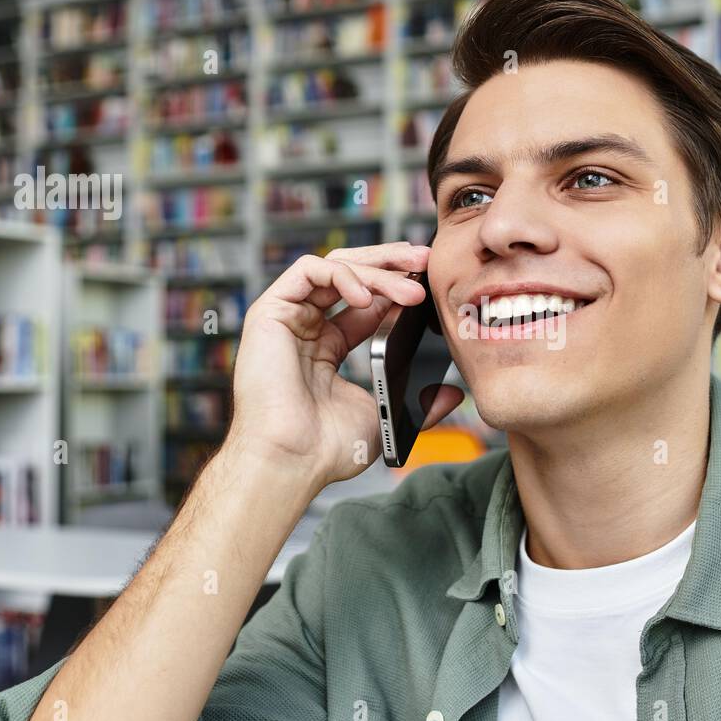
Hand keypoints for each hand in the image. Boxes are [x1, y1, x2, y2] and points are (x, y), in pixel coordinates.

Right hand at [225, 241, 465, 487]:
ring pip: (335, 267)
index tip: (431, 281)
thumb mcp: (385, 417)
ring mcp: (287, 319)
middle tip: (426, 260)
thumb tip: (452, 394)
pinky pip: (307, 271)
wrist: (291, 461)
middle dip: (391, 262)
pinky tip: (368, 296)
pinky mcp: (269, 313)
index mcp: (327, 348)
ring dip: (377, 269)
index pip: (366, 301)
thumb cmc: (327, 449)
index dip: (397, 286)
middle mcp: (306, 328)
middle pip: (351, 274)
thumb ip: (419, 402)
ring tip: (411, 286)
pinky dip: (342, 275)